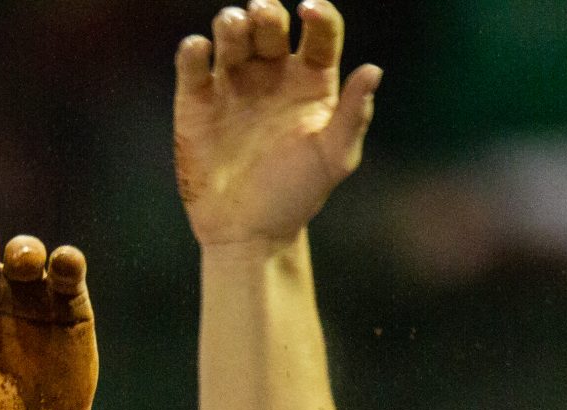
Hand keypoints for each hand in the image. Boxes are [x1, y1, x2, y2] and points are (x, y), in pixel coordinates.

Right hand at [176, 0, 382, 246]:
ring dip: (231, 23)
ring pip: (232, 36)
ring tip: (232, 26)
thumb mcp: (333, 158)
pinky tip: (199, 49)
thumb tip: (373, 70)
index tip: (308, 9)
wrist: (246, 231)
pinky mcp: (195, 103)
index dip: (318, 14)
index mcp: (312, 81)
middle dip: (266, 13)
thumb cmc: (295, 196)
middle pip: (271, 25)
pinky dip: (193, 52)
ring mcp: (232, 86)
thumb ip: (354, 115)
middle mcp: (272, 75)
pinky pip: (193, 66)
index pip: (320, 32)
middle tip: (260, 16)